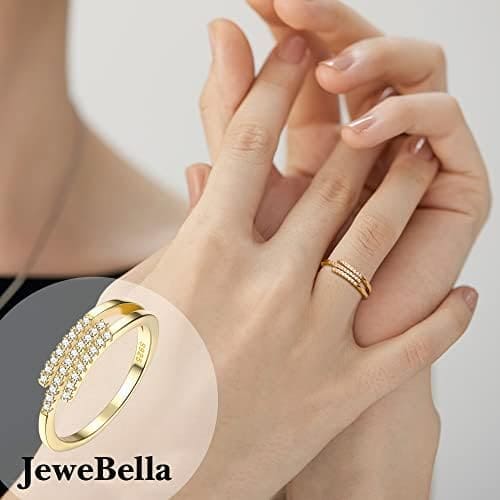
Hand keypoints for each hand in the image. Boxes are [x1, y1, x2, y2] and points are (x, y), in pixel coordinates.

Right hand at [146, 35, 473, 498]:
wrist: (145, 480)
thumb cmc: (127, 383)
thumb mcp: (138, 294)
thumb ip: (179, 231)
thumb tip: (200, 174)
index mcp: (207, 253)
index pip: (246, 142)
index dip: (273, 83)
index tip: (294, 45)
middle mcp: (266, 285)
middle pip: (328, 182)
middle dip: (358, 130)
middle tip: (380, 97)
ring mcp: (311, 338)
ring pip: (378, 243)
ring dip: (406, 191)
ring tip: (425, 155)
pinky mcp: (341, 392)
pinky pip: (411, 344)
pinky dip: (444, 317)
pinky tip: (464, 294)